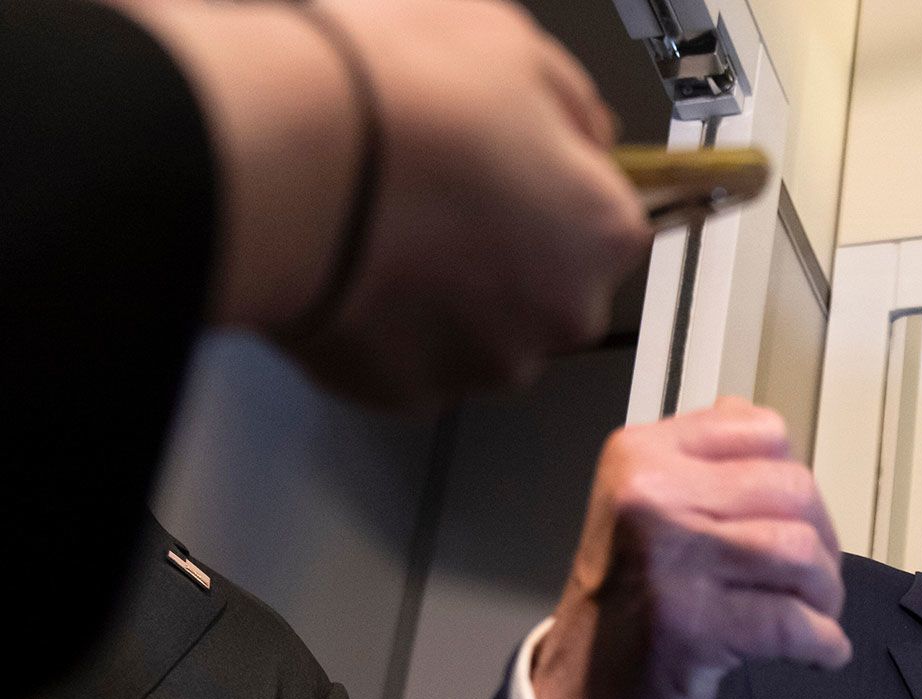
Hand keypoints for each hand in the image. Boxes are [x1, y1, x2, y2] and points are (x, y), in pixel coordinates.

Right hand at [139, 0, 650, 402]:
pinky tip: (351, 268)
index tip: (506, 169)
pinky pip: (408, 360)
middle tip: (434, 196)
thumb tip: (585, 131)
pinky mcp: (409, 393)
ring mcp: (486, 362)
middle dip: (501, 252)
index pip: (604, 220)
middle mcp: (562, 313)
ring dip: (445, 294)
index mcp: (603, 229)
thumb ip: (570, 103)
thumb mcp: (509, 42)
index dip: (548, 188)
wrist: (278, 156)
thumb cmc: (390, 96)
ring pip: (480, 331)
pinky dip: (385, 326)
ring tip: (384, 229)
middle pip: (547, 288)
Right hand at [533, 399, 849, 698]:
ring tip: (813, 616)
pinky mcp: (691, 625)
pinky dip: (824, 644)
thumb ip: (706, 462)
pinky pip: (794, 623)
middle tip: (812, 583)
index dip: (796, 484)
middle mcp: (649, 495)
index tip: (793, 523)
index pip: (763, 431)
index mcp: (641, 454)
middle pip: (794, 490)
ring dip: (825, 594)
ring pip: (801, 552)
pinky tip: (819, 653)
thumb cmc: (634, 597)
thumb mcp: (650, 506)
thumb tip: (762, 427)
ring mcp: (668, 559)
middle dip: (823, 543)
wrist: (586, 687)